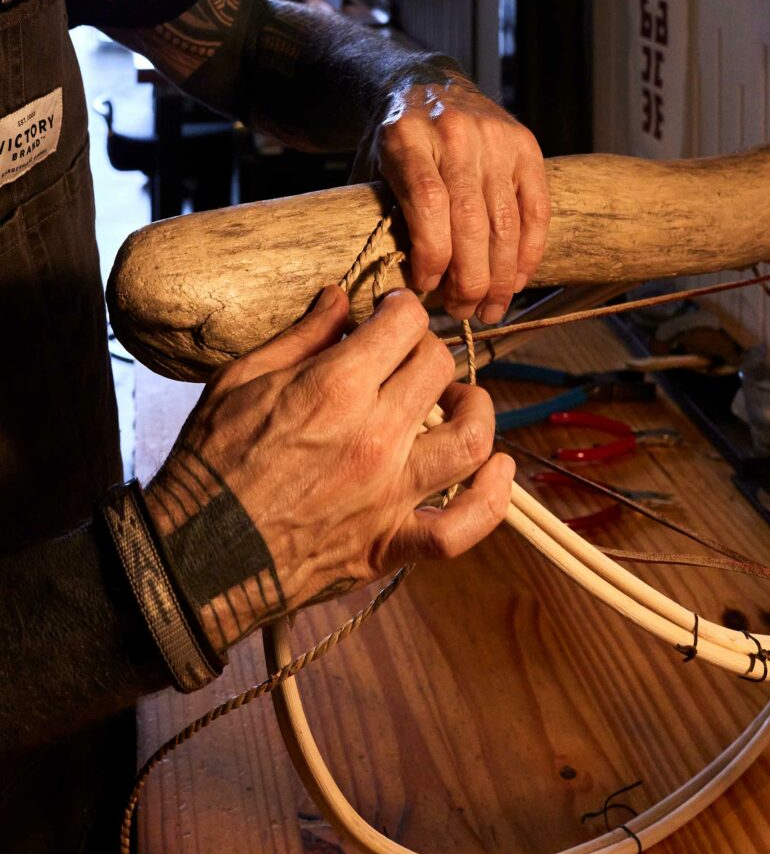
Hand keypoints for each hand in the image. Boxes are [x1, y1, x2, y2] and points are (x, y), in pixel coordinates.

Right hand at [145, 287, 514, 652]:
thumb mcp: (239, 381)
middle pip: (438, 368)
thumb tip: (341, 298)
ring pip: (470, 438)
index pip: (404, 323)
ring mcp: (389, 493)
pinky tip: (500, 472)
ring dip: (474, 409)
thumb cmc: (209, 465)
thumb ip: (300, 336)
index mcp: (334, 387)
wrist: (198, 555)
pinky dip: (492, 501)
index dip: (400, 308)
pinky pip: (462, 528)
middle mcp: (374, 436)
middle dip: (424, 350)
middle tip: (405, 358)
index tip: (389, 314)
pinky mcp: (391, 542)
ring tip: (457, 401)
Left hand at [358, 72, 549, 324]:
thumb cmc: (393, 143)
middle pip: (472, 222)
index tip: (427, 287)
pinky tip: (519, 280)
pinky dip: (529, 251)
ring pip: (506, 222)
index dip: (433, 256)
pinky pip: (535, 209)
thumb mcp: (372, 172)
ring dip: (502, 277)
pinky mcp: (526, 145)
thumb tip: (403, 289)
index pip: (430, 205)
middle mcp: (456, 134)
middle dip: (471, 280)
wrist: (424, 82)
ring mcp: (496, 138)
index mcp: (408, 139)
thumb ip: (384, 219)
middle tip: (464, 312)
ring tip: (491, 309)